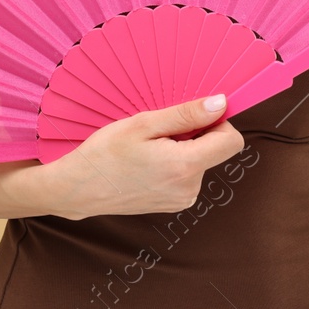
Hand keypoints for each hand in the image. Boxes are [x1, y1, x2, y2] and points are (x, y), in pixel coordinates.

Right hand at [45, 94, 245, 218]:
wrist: (77, 189)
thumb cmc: (104, 153)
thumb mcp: (143, 124)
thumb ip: (186, 114)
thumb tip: (221, 104)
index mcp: (185, 167)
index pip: (231, 141)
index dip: (218, 122)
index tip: (193, 115)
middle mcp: (190, 189)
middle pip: (214, 150)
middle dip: (194, 135)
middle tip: (157, 133)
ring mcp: (182, 200)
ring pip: (200, 161)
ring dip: (182, 149)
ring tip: (147, 150)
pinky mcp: (174, 204)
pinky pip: (187, 175)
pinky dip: (174, 163)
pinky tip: (147, 163)